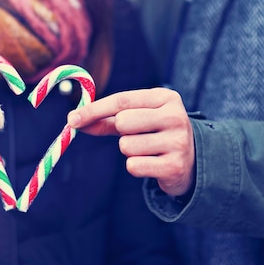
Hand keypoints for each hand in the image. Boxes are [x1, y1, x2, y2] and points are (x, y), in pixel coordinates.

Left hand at [67, 87, 194, 196]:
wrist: (192, 161)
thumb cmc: (155, 133)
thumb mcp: (137, 119)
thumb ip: (106, 119)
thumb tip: (74, 121)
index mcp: (166, 97)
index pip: (122, 100)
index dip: (94, 109)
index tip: (72, 119)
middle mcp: (175, 116)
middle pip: (123, 122)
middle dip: (121, 132)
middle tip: (137, 136)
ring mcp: (178, 141)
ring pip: (126, 146)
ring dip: (129, 151)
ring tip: (148, 150)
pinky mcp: (174, 166)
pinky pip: (134, 166)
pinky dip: (136, 167)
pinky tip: (152, 164)